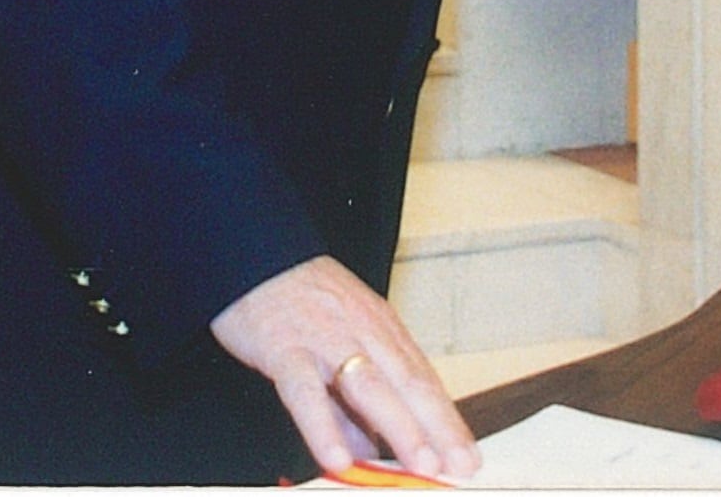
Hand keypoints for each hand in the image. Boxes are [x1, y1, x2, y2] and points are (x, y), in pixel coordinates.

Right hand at [212, 256, 477, 483]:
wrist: (252, 254)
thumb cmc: (301, 300)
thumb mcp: (340, 339)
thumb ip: (353, 400)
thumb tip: (369, 449)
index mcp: (381, 331)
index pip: (422, 381)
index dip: (447, 422)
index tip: (468, 458)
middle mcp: (362, 334)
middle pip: (407, 383)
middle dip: (437, 428)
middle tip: (459, 466)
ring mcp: (325, 341)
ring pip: (369, 387)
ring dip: (399, 426)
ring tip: (421, 464)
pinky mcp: (284, 348)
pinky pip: (305, 392)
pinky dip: (322, 426)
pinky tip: (337, 458)